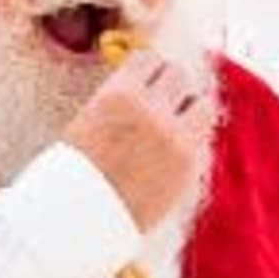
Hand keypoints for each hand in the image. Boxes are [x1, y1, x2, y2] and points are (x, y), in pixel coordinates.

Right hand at [63, 46, 209, 232]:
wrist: (80, 219)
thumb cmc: (75, 172)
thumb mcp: (90, 120)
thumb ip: (124, 98)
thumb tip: (150, 79)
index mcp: (119, 95)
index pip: (150, 58)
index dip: (149, 70)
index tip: (147, 81)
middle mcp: (152, 111)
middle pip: (180, 75)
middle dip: (171, 88)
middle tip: (162, 105)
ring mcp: (176, 138)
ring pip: (203, 104)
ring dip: (191, 111)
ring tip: (174, 128)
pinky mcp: (190, 166)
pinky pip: (203, 139)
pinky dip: (192, 142)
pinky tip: (172, 156)